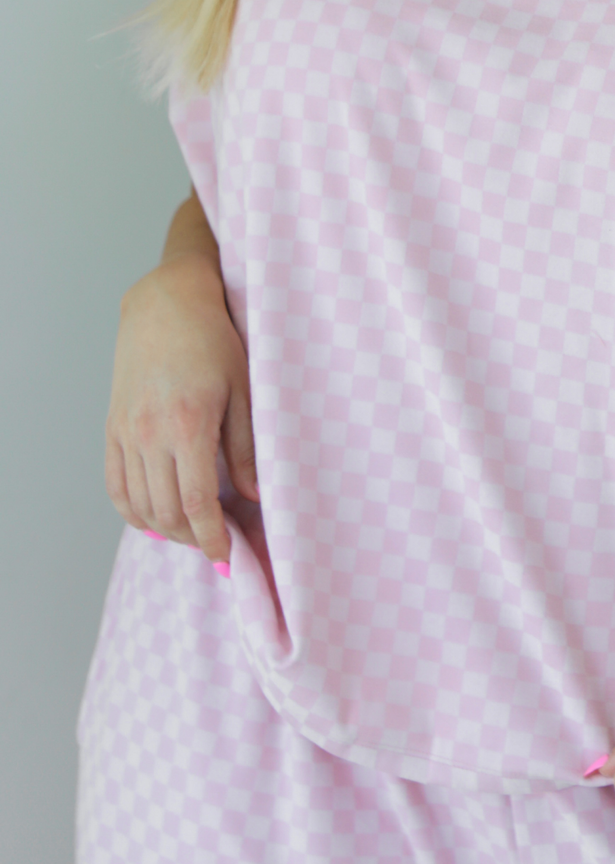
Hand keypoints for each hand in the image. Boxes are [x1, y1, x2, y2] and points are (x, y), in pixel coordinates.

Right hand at [105, 251, 255, 564]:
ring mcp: (127, 432)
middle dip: (192, 539)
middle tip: (215, 545)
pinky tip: (152, 519)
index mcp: (189, 425)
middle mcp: (151, 434)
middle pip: (166, 512)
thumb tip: (252, 496)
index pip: (198, 504)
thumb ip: (245, 447)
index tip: (227, 558)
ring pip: (138, 505)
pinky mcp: (113, 427)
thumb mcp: (243, 389)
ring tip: (191, 533)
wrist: (167, 304)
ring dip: (163, 529)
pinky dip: (131, 510)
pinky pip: (115, 484)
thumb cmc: (214, 341)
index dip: (212, 539)